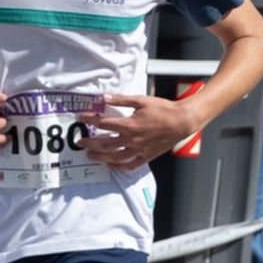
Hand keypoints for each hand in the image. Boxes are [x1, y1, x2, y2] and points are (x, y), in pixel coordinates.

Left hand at [79, 93, 201, 171]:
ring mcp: (138, 150)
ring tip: (91, 156)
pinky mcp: (146, 155)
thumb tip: (103, 97)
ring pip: (115, 156)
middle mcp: (131, 139)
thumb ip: (120, 99)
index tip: (81, 118)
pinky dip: (119, 166)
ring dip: (100, 157)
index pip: (103, 123)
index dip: (90, 120)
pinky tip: (112, 164)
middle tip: (80, 143)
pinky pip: (130, 164)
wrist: (182, 121)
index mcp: (129, 124)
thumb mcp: (140, 100)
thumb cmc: (162, 109)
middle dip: (90, 143)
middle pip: (105, 143)